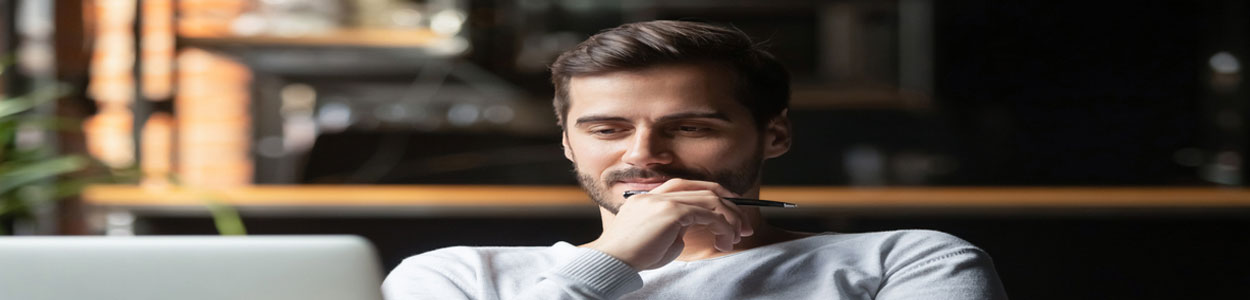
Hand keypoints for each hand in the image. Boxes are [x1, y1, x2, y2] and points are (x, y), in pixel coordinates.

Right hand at [584, 179, 754, 269]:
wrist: (612, 261)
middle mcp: (656, 193)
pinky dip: (722, 226)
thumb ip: (675, 229)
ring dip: (729, 218)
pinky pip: (707, 213)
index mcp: (649, 198)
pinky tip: (724, 240)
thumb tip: (690, 230)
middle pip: (704, 189)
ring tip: (736, 237)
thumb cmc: (633, 257)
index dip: (713, 197)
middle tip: (743, 227)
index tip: (729, 215)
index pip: (688, 187)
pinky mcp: (671, 210)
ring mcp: (663, 199)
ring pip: (710, 199)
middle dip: (730, 207)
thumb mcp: (657, 239)